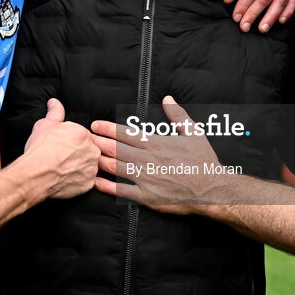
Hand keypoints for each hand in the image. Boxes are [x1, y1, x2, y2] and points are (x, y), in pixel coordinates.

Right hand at [23, 98, 98, 199]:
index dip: (69, 140)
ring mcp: (92, 168)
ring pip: (89, 165)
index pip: (81, 135)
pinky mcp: (89, 183)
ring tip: (64, 168)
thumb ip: (55, 112)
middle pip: (87, 149)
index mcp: (84, 134)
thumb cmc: (39, 150)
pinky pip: (87, 180)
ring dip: (80, 166)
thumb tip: (54, 102)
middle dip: (77, 152)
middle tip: (62, 157)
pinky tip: (66, 178)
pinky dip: (79, 180)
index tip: (61, 145)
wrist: (35, 174)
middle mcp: (92, 150)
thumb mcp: (45, 125)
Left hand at [90, 96, 225, 214]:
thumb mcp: (194, 132)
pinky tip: (96, 182)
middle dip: (98, 143)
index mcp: (156, 143)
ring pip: (115, 168)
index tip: (95, 125)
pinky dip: (107, 187)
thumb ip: (178, 115)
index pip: (126, 133)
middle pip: (116, 149)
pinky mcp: (146, 196)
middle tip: (83, 139)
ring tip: (86, 156)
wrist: (211, 189)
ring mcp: (145, 178)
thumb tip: (168, 98)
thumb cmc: (203, 161)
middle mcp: (147, 160)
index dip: (108, 129)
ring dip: (99, 161)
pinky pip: (122, 191)